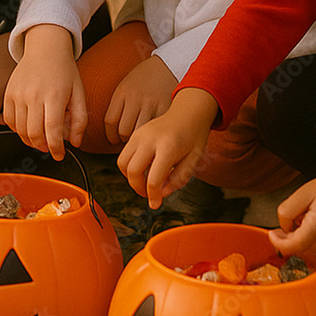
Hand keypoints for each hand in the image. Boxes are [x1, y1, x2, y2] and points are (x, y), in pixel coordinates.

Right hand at [3, 24, 82, 159]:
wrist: (45, 47)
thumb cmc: (64, 70)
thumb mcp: (79, 92)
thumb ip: (80, 119)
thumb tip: (75, 142)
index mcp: (55, 95)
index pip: (52, 131)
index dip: (56, 149)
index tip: (60, 155)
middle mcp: (34, 95)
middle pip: (34, 134)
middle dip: (44, 147)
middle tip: (50, 146)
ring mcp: (18, 94)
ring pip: (20, 130)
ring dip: (31, 140)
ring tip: (40, 136)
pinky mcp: (8, 93)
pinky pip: (9, 121)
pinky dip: (17, 130)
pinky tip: (27, 126)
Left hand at [104, 55, 176, 145]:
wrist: (168, 65)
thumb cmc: (145, 78)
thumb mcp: (126, 85)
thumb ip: (119, 105)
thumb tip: (111, 131)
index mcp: (122, 92)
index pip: (110, 121)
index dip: (110, 136)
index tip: (113, 140)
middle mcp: (135, 97)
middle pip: (123, 130)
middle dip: (124, 140)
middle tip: (128, 141)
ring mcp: (151, 103)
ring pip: (140, 132)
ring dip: (139, 139)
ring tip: (141, 139)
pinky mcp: (166, 108)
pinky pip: (156, 129)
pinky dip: (154, 134)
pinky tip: (154, 133)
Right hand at [117, 87, 217, 207]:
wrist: (189, 111)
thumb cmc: (194, 136)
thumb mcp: (194, 160)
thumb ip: (178, 179)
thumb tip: (159, 194)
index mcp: (168, 147)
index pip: (154, 179)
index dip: (153, 196)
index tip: (155, 205)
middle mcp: (150, 139)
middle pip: (132, 171)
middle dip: (138, 188)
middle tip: (149, 194)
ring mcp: (140, 134)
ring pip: (122, 163)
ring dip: (130, 178)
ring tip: (145, 182)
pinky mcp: (135, 133)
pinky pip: (123, 155)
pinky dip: (129, 167)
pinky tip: (144, 169)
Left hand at [268, 164, 315, 256]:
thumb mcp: (303, 192)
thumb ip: (287, 211)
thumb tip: (283, 228)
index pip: (296, 246)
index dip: (280, 243)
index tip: (273, 234)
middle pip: (302, 250)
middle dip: (289, 240)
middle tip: (287, 224)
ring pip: (310, 251)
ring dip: (301, 240)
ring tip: (305, 219)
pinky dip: (312, 240)